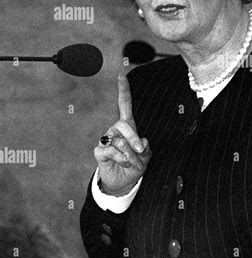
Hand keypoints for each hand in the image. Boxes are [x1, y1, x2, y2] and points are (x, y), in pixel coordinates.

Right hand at [94, 74, 151, 195]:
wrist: (123, 182)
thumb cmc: (135, 165)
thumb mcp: (146, 156)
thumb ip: (145, 147)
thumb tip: (141, 142)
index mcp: (128, 127)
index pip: (125, 105)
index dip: (123, 91)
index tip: (121, 75)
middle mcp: (115, 130)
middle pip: (124, 125)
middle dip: (134, 139)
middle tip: (140, 152)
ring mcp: (106, 140)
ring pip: (120, 142)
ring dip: (131, 156)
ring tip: (131, 163)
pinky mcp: (99, 151)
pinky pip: (112, 151)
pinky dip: (122, 159)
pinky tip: (123, 163)